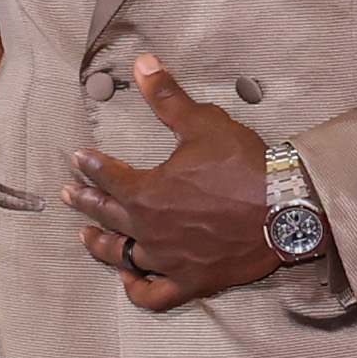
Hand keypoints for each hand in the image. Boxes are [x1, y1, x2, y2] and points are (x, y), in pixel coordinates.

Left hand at [58, 57, 281, 310]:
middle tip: (69, 193)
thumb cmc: (244, 166)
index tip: (78, 158)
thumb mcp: (203, 124)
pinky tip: (127, 280)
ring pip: (122, 255)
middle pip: (107, 215)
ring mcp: (168, 260)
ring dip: (101, 244)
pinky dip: (136, 289)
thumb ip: (167, 97)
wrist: (287, 209)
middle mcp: (149, 230)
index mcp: (146, 192)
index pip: (108, 176)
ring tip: (86, 237)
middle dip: (85, 200)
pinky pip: (153, 295)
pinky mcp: (191, 282)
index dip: (91, 165)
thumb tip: (142, 62)